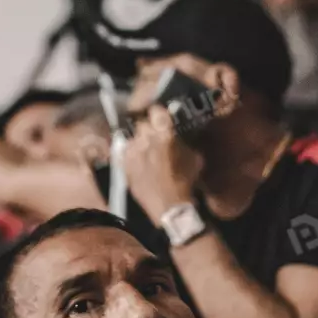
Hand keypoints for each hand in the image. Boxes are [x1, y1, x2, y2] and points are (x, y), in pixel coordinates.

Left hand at [123, 105, 202, 224]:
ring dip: (139, 139)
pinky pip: (125, 151)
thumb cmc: (185, 181)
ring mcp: (132, 151)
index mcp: (164, 133)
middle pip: (141, 122)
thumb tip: (178, 135)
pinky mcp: (124, 164)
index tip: (160, 114)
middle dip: (148, 125)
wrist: (170, 207)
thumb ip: (183, 141)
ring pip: (132, 136)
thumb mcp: (193, 157)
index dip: (158, 111)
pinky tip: (138, 158)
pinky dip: (131, 152)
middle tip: (154, 132)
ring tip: (145, 147)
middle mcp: (145, 138)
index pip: (156, 110)